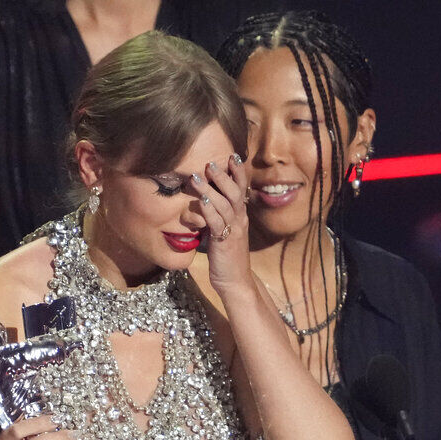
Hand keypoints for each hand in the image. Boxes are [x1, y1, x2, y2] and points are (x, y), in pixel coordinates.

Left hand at [189, 153, 251, 296]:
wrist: (235, 282)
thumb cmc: (227, 259)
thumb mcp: (224, 233)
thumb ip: (217, 218)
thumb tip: (204, 204)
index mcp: (240, 217)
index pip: (241, 190)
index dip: (238, 173)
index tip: (232, 155)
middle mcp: (240, 220)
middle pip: (235, 192)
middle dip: (225, 175)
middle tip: (212, 161)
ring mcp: (233, 231)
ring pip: (225, 204)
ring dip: (212, 189)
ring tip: (199, 175)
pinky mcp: (224, 242)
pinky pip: (217, 223)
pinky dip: (209, 211)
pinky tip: (202, 201)